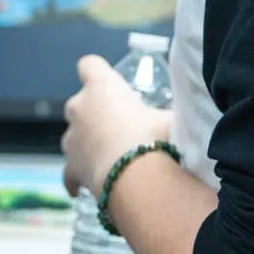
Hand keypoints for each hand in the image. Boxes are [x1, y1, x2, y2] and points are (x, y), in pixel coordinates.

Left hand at [62, 55, 171, 198]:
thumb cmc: (155, 137)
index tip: (108, 84)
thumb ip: (168, 114)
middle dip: (94, 113)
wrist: (135, 177)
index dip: (97, 72)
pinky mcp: (71, 167)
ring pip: (74, 136)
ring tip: (110, 159)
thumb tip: (185, 117)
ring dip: (87, 143)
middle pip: (80, 103)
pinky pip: (69, 173)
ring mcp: (72, 138)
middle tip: (119, 127)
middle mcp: (80, 107)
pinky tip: (83, 189)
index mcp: (102, 86)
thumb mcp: (169, 118)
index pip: (89, 65)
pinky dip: (76, 178)